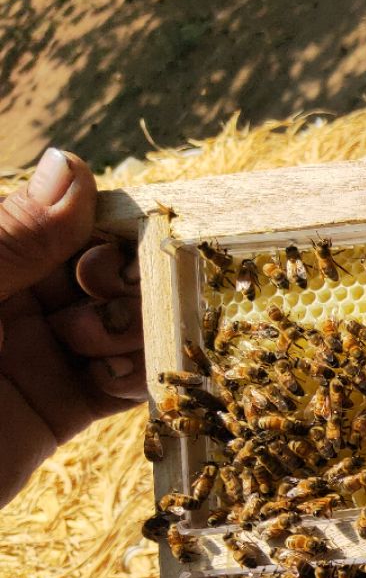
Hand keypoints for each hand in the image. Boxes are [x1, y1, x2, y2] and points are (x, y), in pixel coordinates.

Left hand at [0, 148, 144, 507]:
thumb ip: (12, 238)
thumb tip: (73, 165)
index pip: (62, 221)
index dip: (104, 226)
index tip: (120, 244)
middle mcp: (12, 301)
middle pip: (101, 272)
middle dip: (123, 282)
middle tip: (105, 301)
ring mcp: (37, 356)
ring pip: (118, 326)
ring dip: (131, 332)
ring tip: (102, 351)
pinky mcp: (58, 411)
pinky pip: (121, 385)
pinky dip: (141, 378)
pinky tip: (130, 378)